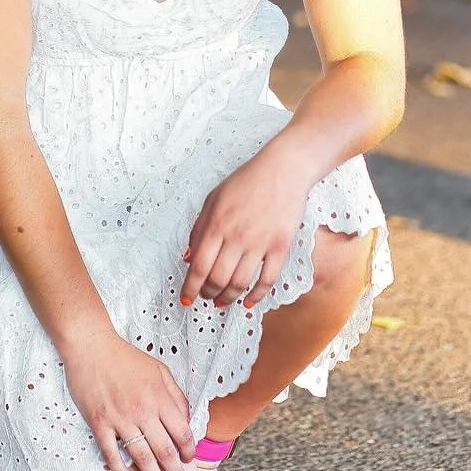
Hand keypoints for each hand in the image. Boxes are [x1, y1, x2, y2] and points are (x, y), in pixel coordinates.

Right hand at [62, 331, 194, 470]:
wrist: (92, 347)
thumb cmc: (126, 358)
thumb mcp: (159, 370)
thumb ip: (176, 395)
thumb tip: (187, 420)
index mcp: (159, 396)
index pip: (181, 432)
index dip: (188, 451)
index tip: (189, 460)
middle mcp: (142, 410)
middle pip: (165, 450)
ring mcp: (120, 418)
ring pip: (142, 456)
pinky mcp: (99, 423)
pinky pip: (112, 454)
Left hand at [181, 143, 310, 310]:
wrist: (283, 168)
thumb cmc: (247, 180)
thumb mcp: (214, 198)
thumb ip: (199, 228)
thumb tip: (188, 257)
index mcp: (216, 223)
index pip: (199, 266)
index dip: (190, 288)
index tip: (186, 299)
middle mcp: (236, 235)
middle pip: (217, 279)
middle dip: (208, 294)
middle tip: (206, 297)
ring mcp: (260, 242)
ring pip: (240, 284)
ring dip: (228, 298)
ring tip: (222, 301)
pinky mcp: (280, 246)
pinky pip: (267, 280)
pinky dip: (257, 296)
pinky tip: (249, 302)